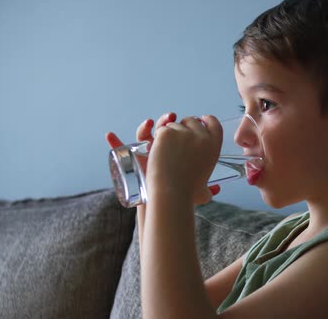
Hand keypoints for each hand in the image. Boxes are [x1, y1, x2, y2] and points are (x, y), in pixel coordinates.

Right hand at [105, 114, 220, 248]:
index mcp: (177, 150)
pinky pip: (121, 148)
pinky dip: (114, 141)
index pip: (181, 132)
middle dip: (166, 121)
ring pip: (145, 135)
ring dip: (146, 126)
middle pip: (163, 129)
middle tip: (171, 118)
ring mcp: (145, 153)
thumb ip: (206, 190)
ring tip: (150, 124)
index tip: (193, 120)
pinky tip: (110, 136)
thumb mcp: (196, 193)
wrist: (162, 208)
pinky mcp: (132, 159)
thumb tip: (217, 188)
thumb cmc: (180, 199)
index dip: (186, 124)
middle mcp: (161, 149)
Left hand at [146, 115, 222, 205]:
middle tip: (176, 140)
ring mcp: (184, 133)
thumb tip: (215, 189)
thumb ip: (210, 189)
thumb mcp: (204, 190)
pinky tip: (158, 150)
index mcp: (214, 146)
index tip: (201, 120)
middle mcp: (202, 137)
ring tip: (166, 152)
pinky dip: (158, 138)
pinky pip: (162, 130)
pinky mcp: (168, 133)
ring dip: (169, 134)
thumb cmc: (186, 194)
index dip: (207, 120)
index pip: (214, 124)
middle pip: (192, 121)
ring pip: (174, 124)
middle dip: (184, 126)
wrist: (171, 192)